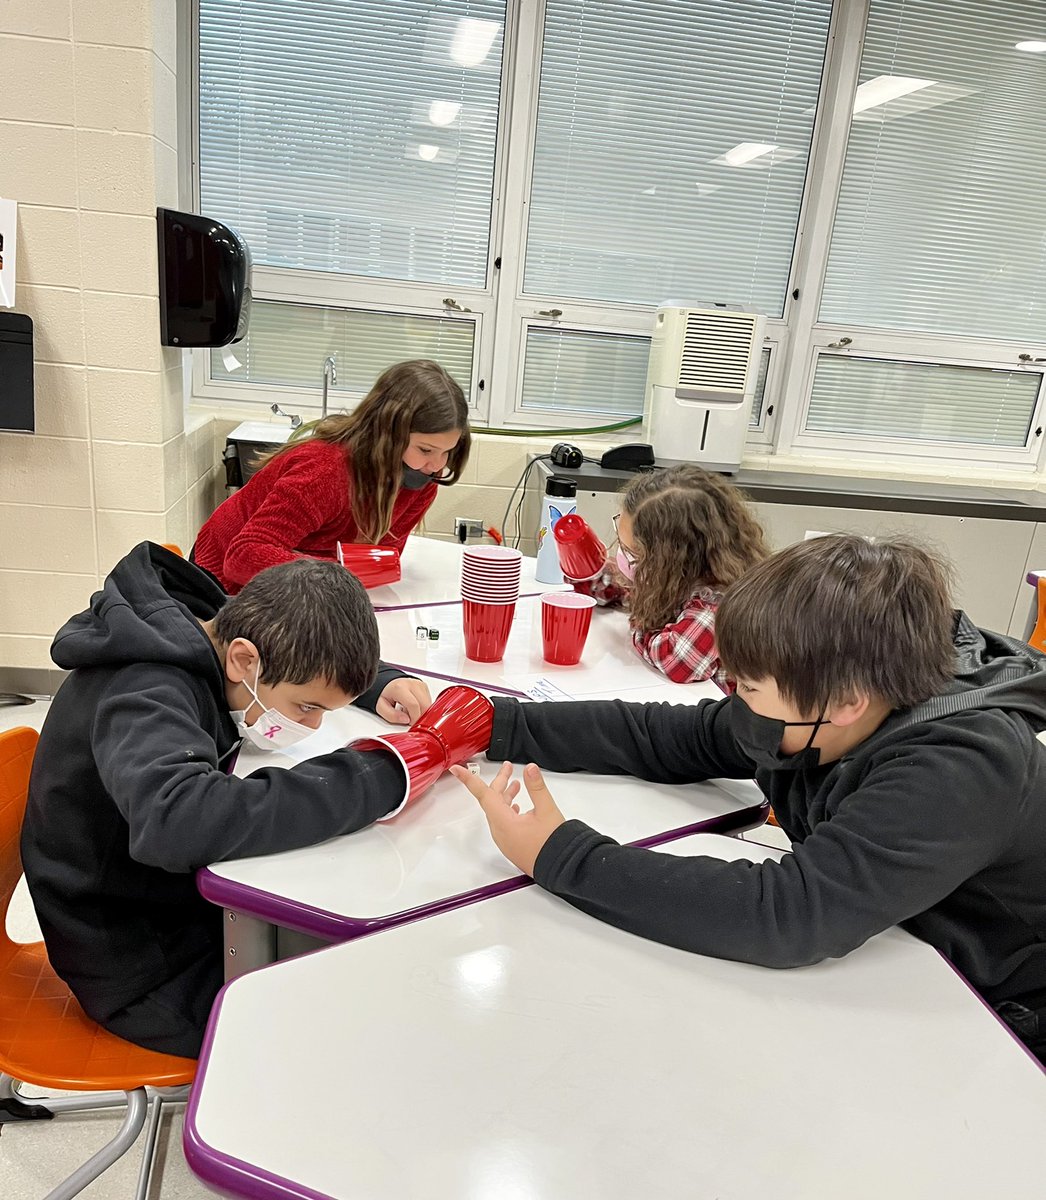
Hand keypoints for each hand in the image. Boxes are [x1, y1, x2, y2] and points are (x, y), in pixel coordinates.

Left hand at [376, 677, 430, 725]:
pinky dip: (422, 708)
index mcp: (400, 688)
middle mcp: (412, 684)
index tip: (410, 723)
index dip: (414, 718)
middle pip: (424, 705)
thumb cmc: (384, 694)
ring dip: (421, 712)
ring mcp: (419, 684)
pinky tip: (413, 707)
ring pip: (428, 704)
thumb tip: (406, 720)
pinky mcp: (424, 687)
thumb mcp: (381, 707)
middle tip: (409, 719)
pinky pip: (429, 702)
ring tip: (409, 711)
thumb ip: (391, 716)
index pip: (414, 705)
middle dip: (419, 717)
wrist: (387, 684)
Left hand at [450, 761, 565, 875]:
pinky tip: (516, 806)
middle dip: (500, 782)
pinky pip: (503, 823)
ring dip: (505, 796)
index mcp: (503, 822)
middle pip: (492, 801)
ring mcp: (505, 840)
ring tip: (515, 784)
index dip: (468, 779)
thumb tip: (530, 769)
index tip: (456, 769)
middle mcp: (500, 832)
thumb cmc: (553, 845)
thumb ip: (537, 787)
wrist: (561, 870)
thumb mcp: (547, 810)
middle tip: (508, 768)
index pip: (483, 794)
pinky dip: (508, 809)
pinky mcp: (511, 845)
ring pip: (498, 812)